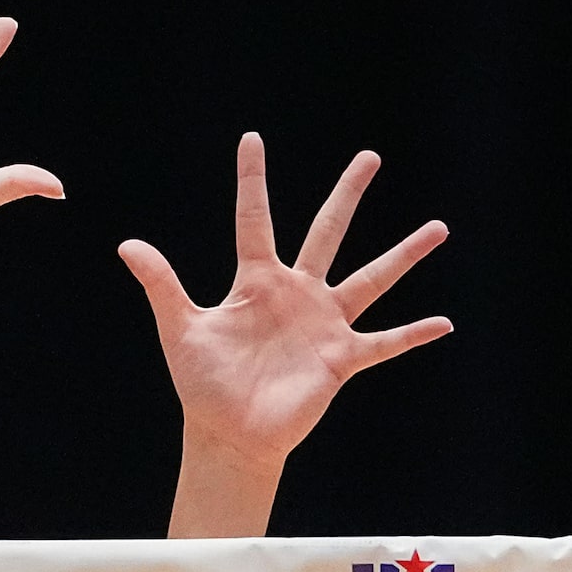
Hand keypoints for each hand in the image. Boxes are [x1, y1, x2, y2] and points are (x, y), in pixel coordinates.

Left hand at [120, 136, 450, 472]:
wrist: (228, 432)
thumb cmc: (203, 383)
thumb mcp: (180, 328)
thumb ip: (161, 284)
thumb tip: (127, 244)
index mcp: (257, 281)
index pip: (255, 219)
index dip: (252, 180)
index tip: (252, 139)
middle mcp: (297, 293)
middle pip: (327, 232)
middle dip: (348, 194)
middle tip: (370, 156)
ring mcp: (323, 324)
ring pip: (371, 279)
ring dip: (404, 254)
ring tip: (438, 226)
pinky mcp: (341, 358)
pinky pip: (384, 342)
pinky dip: (412, 334)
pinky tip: (444, 322)